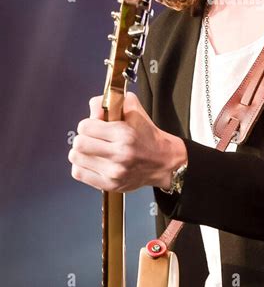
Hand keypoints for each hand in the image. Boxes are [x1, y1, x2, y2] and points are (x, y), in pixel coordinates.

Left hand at [68, 92, 186, 192]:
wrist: (163, 161)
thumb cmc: (147, 134)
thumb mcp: (133, 109)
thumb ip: (110, 101)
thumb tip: (92, 109)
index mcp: (124, 134)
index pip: (85, 127)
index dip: (87, 124)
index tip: (94, 126)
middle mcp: (119, 154)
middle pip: (79, 143)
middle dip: (83, 138)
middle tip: (92, 138)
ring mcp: (114, 172)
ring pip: (76, 158)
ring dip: (80, 152)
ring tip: (92, 150)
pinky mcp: (110, 185)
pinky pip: (79, 173)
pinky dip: (81, 166)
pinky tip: (92, 162)